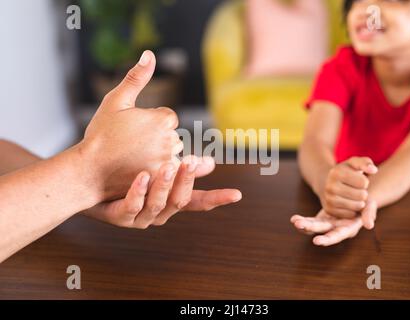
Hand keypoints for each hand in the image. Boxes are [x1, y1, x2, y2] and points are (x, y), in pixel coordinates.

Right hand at [81, 51, 182, 201]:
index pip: (168, 118)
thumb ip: (136, 77)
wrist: (89, 169)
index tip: (136, 129)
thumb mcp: (116, 100)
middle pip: (173, 136)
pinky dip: (166, 172)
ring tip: (138, 158)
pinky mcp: (163, 181)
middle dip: (159, 139)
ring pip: (174, 155)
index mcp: (161, 120)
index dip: (152, 122)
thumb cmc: (101, 134)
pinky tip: (152, 170)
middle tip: (135, 144)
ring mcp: (167, 163)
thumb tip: (149, 54)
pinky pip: (174, 174)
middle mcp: (169, 141)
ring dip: (162, 155)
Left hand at [84, 156, 241, 228]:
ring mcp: (140, 217)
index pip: (197, 201)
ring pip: (157, 205)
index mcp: (169, 201)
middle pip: (179, 202)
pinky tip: (142, 175)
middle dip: (186, 182)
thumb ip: (183, 168)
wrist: (86, 185)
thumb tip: (211, 162)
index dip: (217, 198)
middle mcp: (159, 213)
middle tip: (190, 160)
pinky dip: (138, 192)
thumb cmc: (126, 177)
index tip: (237, 194)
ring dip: (164, 186)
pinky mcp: (120, 217)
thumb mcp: (157, 170)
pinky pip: (131, 206)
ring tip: (168, 165)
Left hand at [290, 199, 377, 245]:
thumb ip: (370, 214)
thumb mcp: (370, 206)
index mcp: (349, 228)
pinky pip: (312, 220)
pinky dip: (304, 220)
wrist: (358, 198)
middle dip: (310, 228)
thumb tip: (369, 225)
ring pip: (315, 227)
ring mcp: (329, 224)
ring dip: (304, 225)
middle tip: (299, 225)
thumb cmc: (366, 203)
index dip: (328, 239)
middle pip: (322, 231)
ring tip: (294, 221)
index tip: (317, 241)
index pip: (337, 235)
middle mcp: (337, 228)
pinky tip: (293, 219)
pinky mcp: (323, 218)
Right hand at [320, 157, 377, 218]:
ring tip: (353, 196)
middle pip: (362, 195)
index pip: (364, 182)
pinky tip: (348, 203)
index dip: (364, 182)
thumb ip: (366, 163)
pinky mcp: (329, 210)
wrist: (329, 183)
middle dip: (363, 193)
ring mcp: (328, 199)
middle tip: (356, 189)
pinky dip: (353, 210)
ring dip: (360, 202)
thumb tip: (373, 170)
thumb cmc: (347, 172)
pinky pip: (351, 215)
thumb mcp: (355, 163)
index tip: (358, 180)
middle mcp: (330, 186)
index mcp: (336, 172)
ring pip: (357, 206)